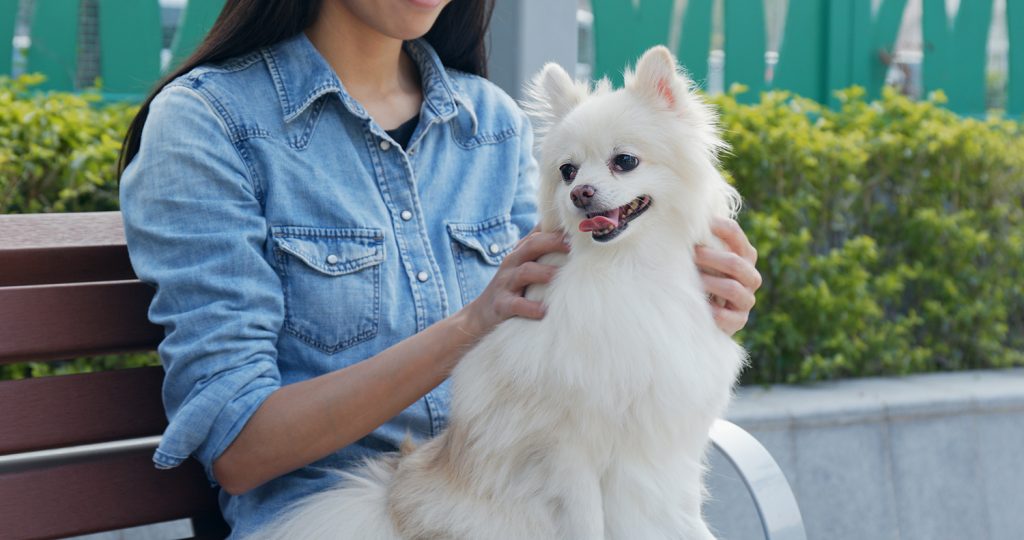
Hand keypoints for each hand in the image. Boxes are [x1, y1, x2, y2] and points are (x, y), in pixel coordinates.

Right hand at [461, 228, 568, 337]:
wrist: (481, 314)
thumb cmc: (512, 287)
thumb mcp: (523, 265)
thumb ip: (541, 250)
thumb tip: (567, 234)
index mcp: (519, 253)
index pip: (537, 234)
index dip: (556, 229)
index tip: (578, 228)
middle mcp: (512, 263)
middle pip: (531, 246)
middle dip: (552, 243)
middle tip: (573, 246)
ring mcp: (505, 283)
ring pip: (525, 272)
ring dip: (545, 273)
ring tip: (562, 277)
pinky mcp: (501, 304)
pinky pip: (516, 304)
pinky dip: (530, 306)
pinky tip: (544, 311)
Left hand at [695, 217, 761, 335]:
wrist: (709, 316)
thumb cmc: (704, 279)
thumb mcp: (705, 260)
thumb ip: (702, 243)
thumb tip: (678, 221)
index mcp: (745, 256)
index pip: (735, 234)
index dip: (718, 227)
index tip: (698, 225)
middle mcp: (750, 277)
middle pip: (735, 263)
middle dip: (710, 258)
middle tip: (691, 255)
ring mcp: (747, 300)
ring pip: (732, 288)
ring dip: (709, 282)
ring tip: (691, 280)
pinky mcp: (739, 321)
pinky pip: (726, 316)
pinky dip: (711, 311)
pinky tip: (696, 305)